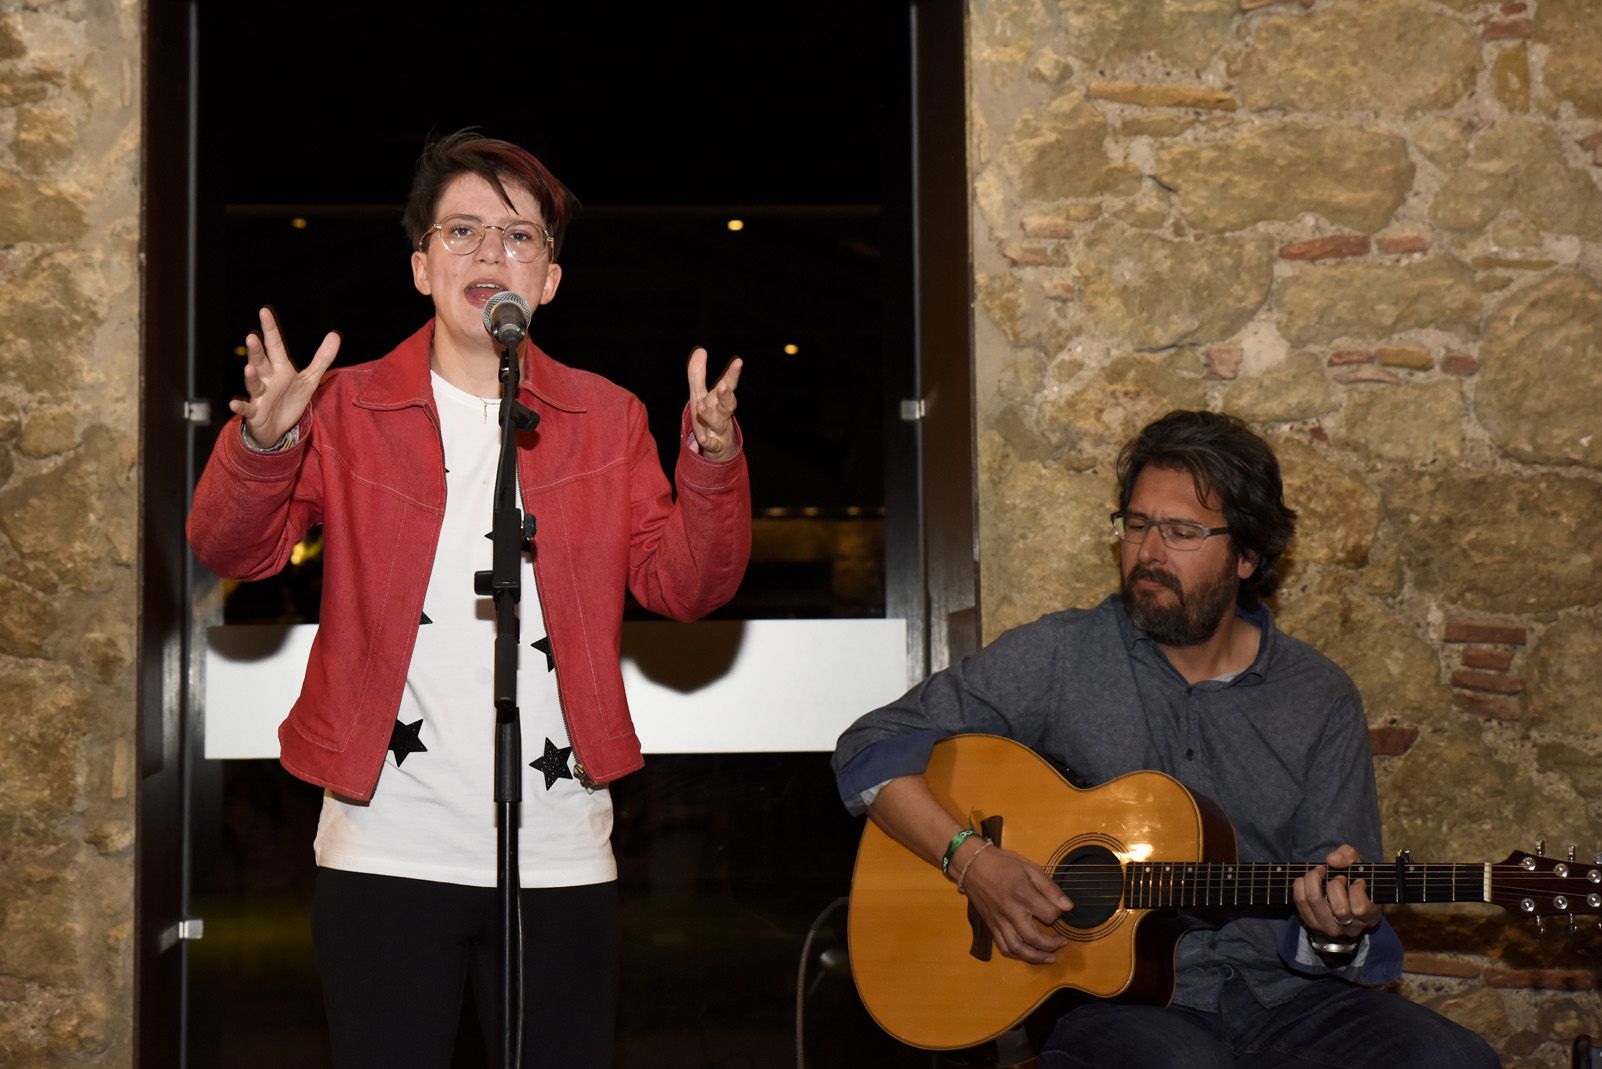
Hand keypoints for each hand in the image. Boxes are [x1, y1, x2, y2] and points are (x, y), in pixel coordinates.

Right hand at [229, 306, 339, 446]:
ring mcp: (259, 395)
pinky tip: (233, 402)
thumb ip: (322, 358)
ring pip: (253, 383)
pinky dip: (240, 406)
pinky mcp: (255, 412)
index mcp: (280, 368)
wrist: (278, 427)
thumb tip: (335, 334)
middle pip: (260, 361)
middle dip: (256, 350)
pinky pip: (246, 408)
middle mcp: (267, 378)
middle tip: (252, 336)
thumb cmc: (290, 399)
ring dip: (250, 376)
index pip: (275, 345)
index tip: (264, 310)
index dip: (270, 329)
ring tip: (249, 368)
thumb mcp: (310, 379)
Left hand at [687, 348, 741, 460]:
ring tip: (701, 407)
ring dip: (710, 415)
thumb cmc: (710, 414)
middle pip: (727, 404)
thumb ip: (698, 374)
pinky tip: (702, 437)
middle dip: (725, 395)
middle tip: (723, 386)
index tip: (739, 361)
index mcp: (720, 399)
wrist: (718, 446)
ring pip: (717, 422)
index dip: (733, 374)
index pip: (729, 384)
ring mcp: (719, 430)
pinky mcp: (713, 445)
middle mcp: (722, 413)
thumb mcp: (700, 393)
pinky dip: (707, 440)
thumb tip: (701, 350)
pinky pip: (711, 443)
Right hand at [957, 844, 1073, 963]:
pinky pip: (1004, 947)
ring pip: (1018, 948)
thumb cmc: (1003, 863)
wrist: (972, 865)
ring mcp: (999, 921)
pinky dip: (1017, 954)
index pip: (1049, 914)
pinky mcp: (991, 925)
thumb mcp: (1030, 868)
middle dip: (1052, 944)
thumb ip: (1050, 888)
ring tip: (1049, 957)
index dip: (1059, 913)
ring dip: (1036, 957)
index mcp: (1023, 894)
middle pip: (1035, 938)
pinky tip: (1028, 953)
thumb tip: (1068, 906)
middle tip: (1062, 941)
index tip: (1060, 909)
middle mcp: (1011, 911)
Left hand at [1293, 844, 1379, 940]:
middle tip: (1338, 877)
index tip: (1356, 880)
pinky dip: (1301, 885)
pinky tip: (1307, 879)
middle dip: (1335, 885)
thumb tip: (1332, 860)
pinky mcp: (1312, 924)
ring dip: (1314, 881)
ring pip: (1315, 903)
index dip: (1356, 889)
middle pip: (1339, 909)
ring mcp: (1330, 929)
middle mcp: (1350, 928)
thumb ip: (1348, 856)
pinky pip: (1300, 902)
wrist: (1340, 895)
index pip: (1360, 909)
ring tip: (1320, 873)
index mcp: (1368, 917)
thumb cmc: (1353, 879)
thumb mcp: (1357, 864)